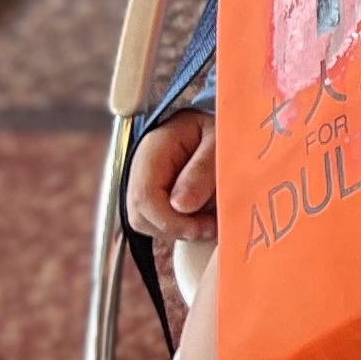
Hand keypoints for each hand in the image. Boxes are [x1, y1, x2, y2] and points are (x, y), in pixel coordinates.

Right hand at [127, 113, 217, 243]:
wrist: (217, 128)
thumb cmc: (218, 130)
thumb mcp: (218, 142)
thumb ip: (202, 170)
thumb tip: (180, 206)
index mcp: (153, 151)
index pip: (144, 196)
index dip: (170, 220)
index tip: (202, 228)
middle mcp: (142, 171)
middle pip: (141, 217)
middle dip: (177, 229)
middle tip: (212, 227)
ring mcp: (146, 187)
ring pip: (150, 226)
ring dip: (181, 231)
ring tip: (212, 220)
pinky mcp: (157, 201)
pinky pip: (161, 225)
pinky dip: (183, 229)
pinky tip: (205, 220)